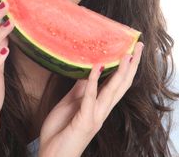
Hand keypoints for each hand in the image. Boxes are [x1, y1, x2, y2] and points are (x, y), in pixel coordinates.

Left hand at [39, 42, 143, 156]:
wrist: (52, 156)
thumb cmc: (61, 131)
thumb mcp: (71, 103)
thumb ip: (81, 89)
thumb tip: (89, 71)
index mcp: (99, 105)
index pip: (117, 83)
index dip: (126, 67)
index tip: (132, 50)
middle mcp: (101, 110)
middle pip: (121, 85)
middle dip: (131, 66)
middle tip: (139, 47)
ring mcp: (95, 116)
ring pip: (112, 91)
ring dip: (120, 71)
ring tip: (127, 54)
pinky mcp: (85, 121)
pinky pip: (90, 98)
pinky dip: (94, 81)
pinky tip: (96, 67)